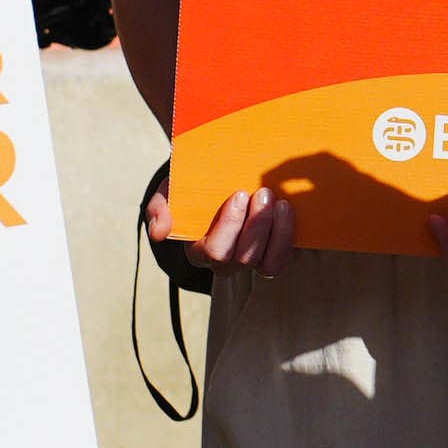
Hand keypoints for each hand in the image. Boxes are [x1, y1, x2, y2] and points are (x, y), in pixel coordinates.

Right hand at [154, 183, 294, 276]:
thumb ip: (159, 208)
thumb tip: (159, 233)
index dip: (230, 226)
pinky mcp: (270, 255)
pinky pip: (281, 259)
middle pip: (243, 259)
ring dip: (277, 233)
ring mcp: (249, 262)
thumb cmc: (191, 188)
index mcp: (198, 251)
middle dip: (256, 226)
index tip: (239, 194)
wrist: (214, 183)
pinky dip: (287, 236)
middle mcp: (224, 263)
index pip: (214, 252)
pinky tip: (287, 210)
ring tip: (280, 202)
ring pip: (266, 265)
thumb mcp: (170, 191)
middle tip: (263, 193)